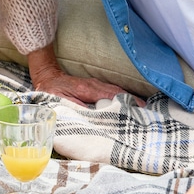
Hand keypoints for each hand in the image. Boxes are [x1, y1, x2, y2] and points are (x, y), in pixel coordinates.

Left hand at [27, 46, 143, 106]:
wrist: (46, 76)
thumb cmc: (52, 92)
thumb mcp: (60, 102)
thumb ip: (76, 109)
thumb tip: (93, 116)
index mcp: (88, 88)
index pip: (113, 94)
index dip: (127, 103)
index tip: (140, 112)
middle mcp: (95, 84)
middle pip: (119, 93)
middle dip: (133, 103)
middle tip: (147, 116)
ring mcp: (97, 84)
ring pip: (118, 92)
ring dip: (130, 101)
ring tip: (143, 113)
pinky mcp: (96, 87)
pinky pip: (113, 92)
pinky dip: (123, 99)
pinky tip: (131, 107)